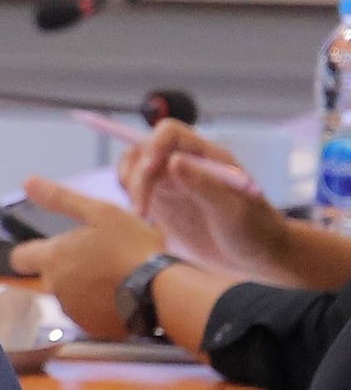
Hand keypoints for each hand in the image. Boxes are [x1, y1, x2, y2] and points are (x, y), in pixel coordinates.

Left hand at [7, 176, 163, 341]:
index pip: (20, 257)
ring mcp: (73, 311)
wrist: (162, 292)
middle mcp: (55, 287)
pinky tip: (122, 295)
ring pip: (70, 296)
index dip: (31, 252)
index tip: (50, 250)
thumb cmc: (132, 248)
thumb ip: (60, 198)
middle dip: (68, 268)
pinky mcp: (93, 328)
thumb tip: (28, 181)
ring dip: (85, 287)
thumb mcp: (100, 212)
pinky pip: (90, 314)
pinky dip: (101, 306)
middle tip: (100, 258)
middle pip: (50, 276)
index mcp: (52, 258)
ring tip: (115, 276)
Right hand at [118, 120, 286, 276]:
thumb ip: (204, 186)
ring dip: (130, 187)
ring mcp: (173, 181)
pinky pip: (136, 189)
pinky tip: (145, 220)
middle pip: (144, 150)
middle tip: (142, 212)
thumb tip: (173, 160)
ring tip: (143, 216)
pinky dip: (131, 199)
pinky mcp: (163, 200)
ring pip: (134, 167)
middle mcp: (187, 163)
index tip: (147, 172)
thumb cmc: (255, 232)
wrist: (258, 256)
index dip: (153, 146)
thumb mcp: (233, 212)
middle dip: (137, 176)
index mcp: (208, 156)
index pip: (169, 133)